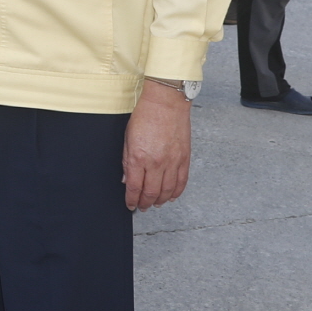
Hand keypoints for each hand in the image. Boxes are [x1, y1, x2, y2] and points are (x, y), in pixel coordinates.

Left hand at [123, 79, 191, 210]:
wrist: (166, 103)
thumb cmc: (145, 115)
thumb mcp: (127, 137)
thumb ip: (127, 160)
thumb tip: (127, 179)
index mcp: (139, 157)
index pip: (134, 187)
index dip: (131, 199)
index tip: (130, 204)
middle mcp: (157, 163)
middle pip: (151, 193)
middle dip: (145, 203)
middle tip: (142, 207)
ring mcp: (172, 162)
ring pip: (167, 191)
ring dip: (160, 201)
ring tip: (154, 203)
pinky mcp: (184, 159)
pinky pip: (181, 182)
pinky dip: (176, 193)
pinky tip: (170, 196)